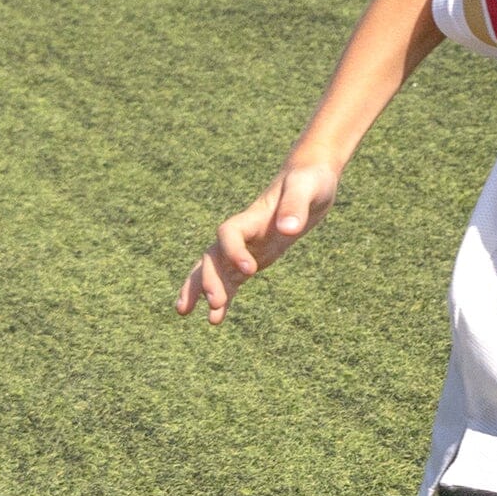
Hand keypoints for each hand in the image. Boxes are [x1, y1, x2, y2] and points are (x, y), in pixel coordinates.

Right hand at [178, 155, 341, 321]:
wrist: (310, 178)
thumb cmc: (309, 180)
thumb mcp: (307, 188)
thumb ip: (296, 206)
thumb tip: (288, 229)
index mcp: (252, 216)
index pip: (229, 233)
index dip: (233, 251)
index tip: (250, 271)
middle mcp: (243, 233)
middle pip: (213, 255)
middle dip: (208, 278)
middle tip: (214, 303)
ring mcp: (246, 246)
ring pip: (214, 269)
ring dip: (201, 289)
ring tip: (185, 313)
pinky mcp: (254, 256)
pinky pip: (232, 278)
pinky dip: (223, 296)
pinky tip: (216, 317)